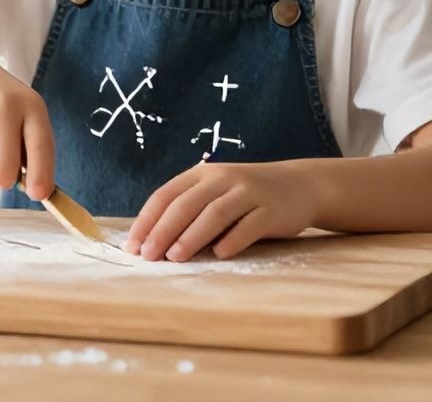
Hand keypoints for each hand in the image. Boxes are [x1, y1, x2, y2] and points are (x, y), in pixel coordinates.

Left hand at [125, 161, 315, 261]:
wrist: (299, 185)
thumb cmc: (246, 196)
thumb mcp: (215, 194)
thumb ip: (189, 211)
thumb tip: (152, 243)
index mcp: (202, 174)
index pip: (166, 195)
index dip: (147, 220)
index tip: (133, 246)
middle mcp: (222, 179)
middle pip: (186, 204)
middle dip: (163, 231)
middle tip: (148, 255)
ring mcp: (248, 192)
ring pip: (214, 213)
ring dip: (192, 236)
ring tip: (175, 257)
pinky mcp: (271, 210)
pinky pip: (248, 226)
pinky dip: (232, 240)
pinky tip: (219, 254)